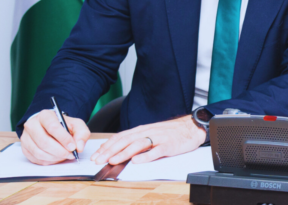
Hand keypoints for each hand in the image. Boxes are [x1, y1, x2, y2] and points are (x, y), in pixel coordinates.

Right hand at [21, 109, 91, 164]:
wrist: (50, 127)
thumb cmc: (63, 126)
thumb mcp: (76, 125)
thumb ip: (81, 133)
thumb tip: (79, 147)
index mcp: (45, 115)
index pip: (53, 127)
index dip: (63, 139)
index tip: (73, 147)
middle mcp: (32, 125)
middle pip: (44, 142)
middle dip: (60, 151)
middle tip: (70, 154)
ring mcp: (26, 138)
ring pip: (39, 152)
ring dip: (54, 157)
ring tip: (65, 156)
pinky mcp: (25, 148)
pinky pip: (36, 159)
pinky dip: (48, 161)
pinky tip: (56, 158)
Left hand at [91, 115, 205, 164]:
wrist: (191, 127)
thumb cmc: (170, 132)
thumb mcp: (151, 133)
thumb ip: (136, 139)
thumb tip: (118, 149)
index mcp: (142, 129)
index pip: (121, 136)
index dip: (107, 146)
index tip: (96, 155)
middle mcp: (148, 132)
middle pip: (126, 140)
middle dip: (110, 151)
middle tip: (99, 160)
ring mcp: (159, 138)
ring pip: (138, 144)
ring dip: (124, 153)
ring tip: (113, 160)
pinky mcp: (169, 145)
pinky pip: (156, 151)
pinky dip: (146, 156)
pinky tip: (137, 161)